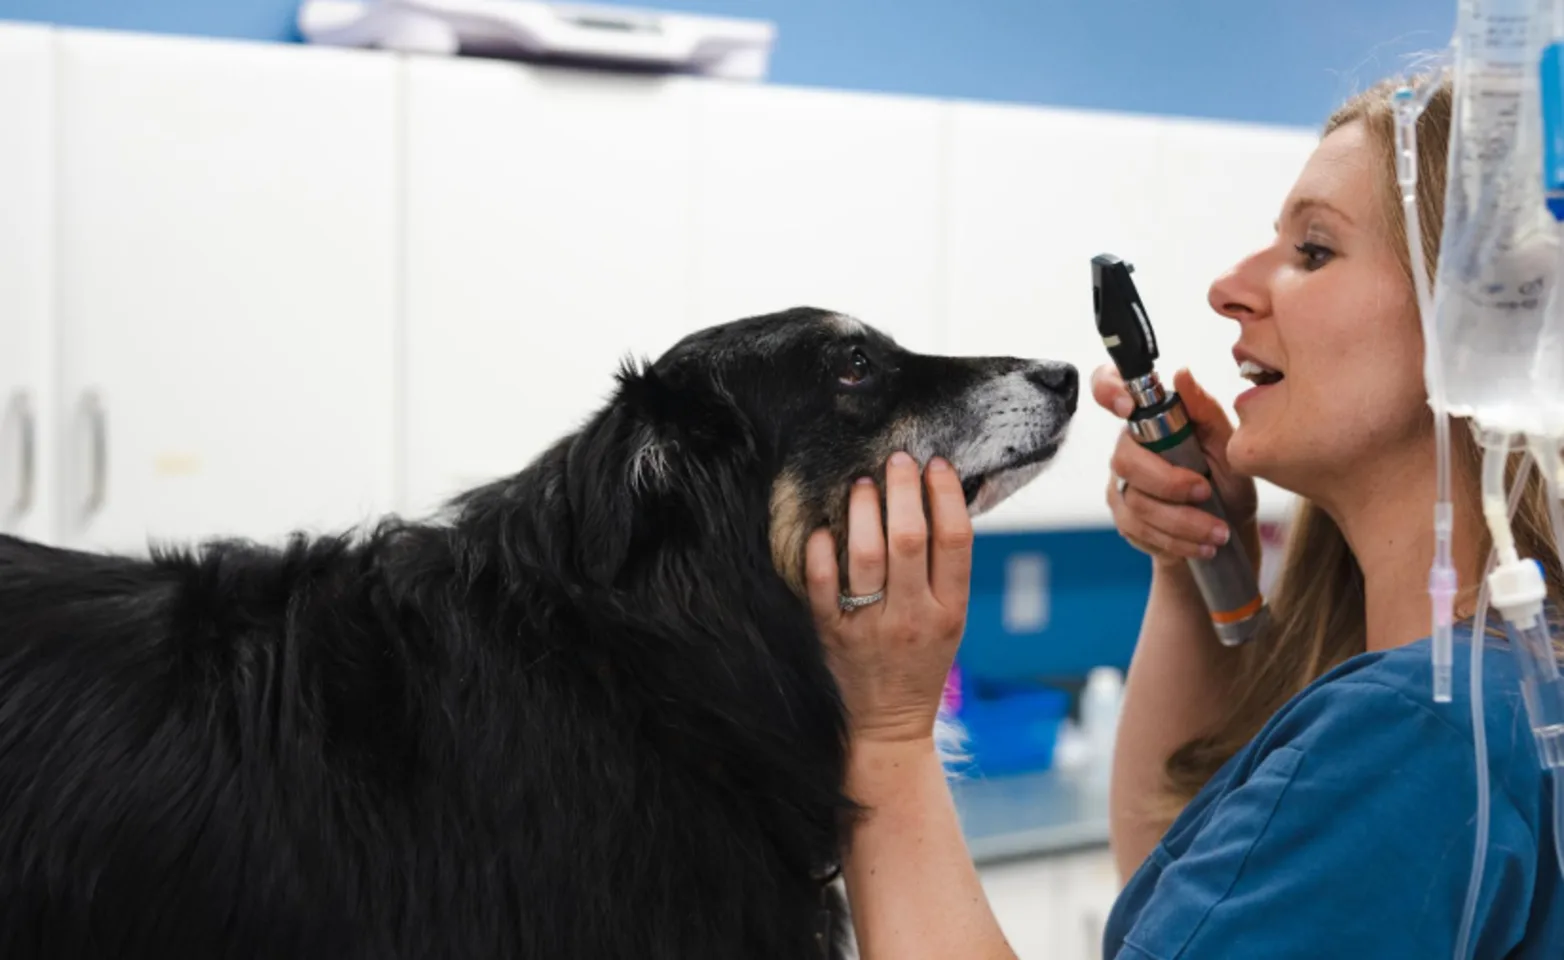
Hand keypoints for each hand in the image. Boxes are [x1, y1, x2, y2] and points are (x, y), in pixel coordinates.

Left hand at [805, 451, 972, 745]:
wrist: (890, 725)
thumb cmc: (922, 661)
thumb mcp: (951, 620)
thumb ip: (944, 571)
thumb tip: (936, 500)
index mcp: (951, 611)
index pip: (955, 541)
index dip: (946, 495)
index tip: (936, 464)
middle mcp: (914, 617)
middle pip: (909, 539)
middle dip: (903, 489)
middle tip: (896, 459)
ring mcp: (871, 627)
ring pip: (866, 555)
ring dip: (863, 510)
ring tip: (861, 484)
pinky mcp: (833, 634)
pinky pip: (823, 584)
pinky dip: (821, 550)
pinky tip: (823, 528)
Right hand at [1092, 364, 1257, 567]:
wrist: (1227, 528)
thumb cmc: (1227, 478)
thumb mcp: (1228, 443)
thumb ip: (1205, 410)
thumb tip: (1182, 374)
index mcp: (1148, 418)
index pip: (1108, 388)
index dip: (1108, 391)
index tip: (1128, 406)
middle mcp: (1128, 448)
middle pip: (1125, 461)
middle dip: (1169, 482)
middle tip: (1206, 491)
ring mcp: (1121, 485)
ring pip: (1137, 503)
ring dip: (1183, 521)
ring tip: (1218, 532)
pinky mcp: (1124, 519)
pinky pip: (1140, 530)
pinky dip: (1177, 540)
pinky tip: (1201, 544)